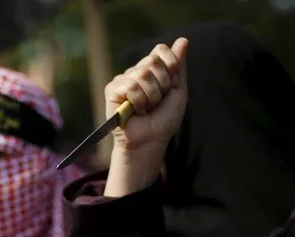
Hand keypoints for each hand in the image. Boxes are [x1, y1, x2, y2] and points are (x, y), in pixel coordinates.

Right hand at [105, 38, 188, 153]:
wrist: (151, 140)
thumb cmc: (164, 119)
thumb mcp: (178, 90)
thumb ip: (178, 66)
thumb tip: (183, 39)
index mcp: (150, 69)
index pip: (160, 50)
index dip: (170, 67)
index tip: (170, 88)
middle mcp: (135, 72)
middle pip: (152, 61)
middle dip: (161, 85)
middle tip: (156, 102)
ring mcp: (122, 80)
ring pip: (142, 74)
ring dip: (151, 96)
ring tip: (146, 108)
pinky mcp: (111, 90)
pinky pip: (130, 86)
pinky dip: (139, 101)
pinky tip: (136, 111)